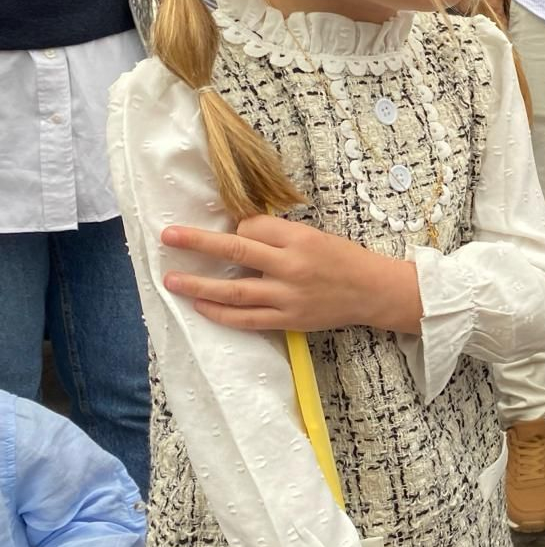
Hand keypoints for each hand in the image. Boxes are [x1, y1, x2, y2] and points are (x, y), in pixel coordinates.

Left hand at [160, 215, 422, 334]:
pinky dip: (221, 313)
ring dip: (199, 284)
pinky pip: (247, 319)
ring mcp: (288, 297)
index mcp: (299, 239)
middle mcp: (291, 267)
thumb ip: (280, 237)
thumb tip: (238, 234)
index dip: (236, 227)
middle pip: (236, 251)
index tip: (233, 231)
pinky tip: (200, 306)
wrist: (374, 292)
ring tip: (172, 280)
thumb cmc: (344, 260)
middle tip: (168, 236)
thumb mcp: (315, 236)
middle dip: (199, 243)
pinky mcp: (288, 320)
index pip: (253, 227)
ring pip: (234, 290)